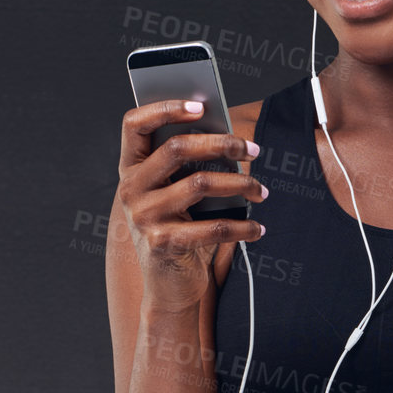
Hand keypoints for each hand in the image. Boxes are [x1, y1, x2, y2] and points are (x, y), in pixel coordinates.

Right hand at [118, 99, 266, 310]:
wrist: (168, 287)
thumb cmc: (180, 230)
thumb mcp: (177, 195)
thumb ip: (189, 167)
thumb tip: (229, 140)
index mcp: (131, 169)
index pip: (134, 124)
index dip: (164, 108)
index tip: (201, 105)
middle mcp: (130, 190)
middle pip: (177, 148)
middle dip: (222, 143)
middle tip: (252, 150)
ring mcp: (143, 217)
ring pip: (201, 183)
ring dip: (241, 184)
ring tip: (262, 190)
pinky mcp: (162, 244)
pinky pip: (212, 227)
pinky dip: (243, 227)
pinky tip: (258, 228)